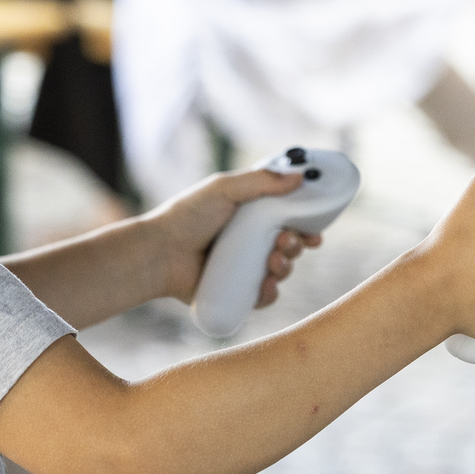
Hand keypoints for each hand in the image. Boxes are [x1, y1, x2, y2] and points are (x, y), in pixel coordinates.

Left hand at [143, 169, 322, 306]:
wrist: (159, 252)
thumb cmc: (187, 216)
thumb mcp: (224, 188)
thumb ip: (262, 181)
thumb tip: (301, 177)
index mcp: (250, 216)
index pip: (288, 220)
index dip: (306, 225)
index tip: (315, 231)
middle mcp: (249, 241)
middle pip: (289, 246)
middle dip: (297, 245)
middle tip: (287, 241)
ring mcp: (243, 268)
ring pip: (281, 271)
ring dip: (286, 266)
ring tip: (273, 261)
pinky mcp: (235, 292)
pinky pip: (263, 296)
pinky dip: (271, 292)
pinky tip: (267, 284)